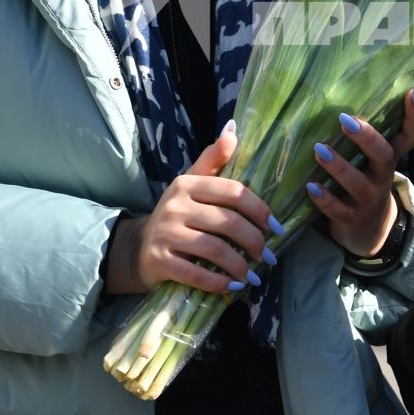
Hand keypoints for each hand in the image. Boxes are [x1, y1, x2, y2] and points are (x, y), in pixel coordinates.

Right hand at [105, 122, 278, 296]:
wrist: (138, 248)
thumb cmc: (177, 214)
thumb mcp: (193, 182)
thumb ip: (214, 159)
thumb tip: (232, 128)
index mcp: (188, 184)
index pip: (233, 192)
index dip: (260, 210)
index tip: (276, 227)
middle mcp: (175, 205)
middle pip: (228, 222)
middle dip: (254, 241)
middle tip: (267, 256)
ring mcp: (165, 233)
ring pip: (214, 249)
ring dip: (239, 265)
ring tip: (252, 275)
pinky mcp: (159, 260)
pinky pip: (195, 273)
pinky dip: (218, 282)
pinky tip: (232, 286)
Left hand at [306, 83, 413, 256]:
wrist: (368, 230)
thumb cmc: (365, 180)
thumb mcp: (373, 159)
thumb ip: (367, 134)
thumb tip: (349, 90)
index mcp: (390, 157)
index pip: (411, 136)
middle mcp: (383, 176)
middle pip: (383, 155)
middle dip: (366, 138)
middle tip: (345, 120)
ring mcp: (368, 199)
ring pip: (358, 183)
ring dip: (339, 166)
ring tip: (319, 150)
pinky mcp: (351, 218)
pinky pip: (338, 210)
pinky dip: (325, 199)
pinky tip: (311, 186)